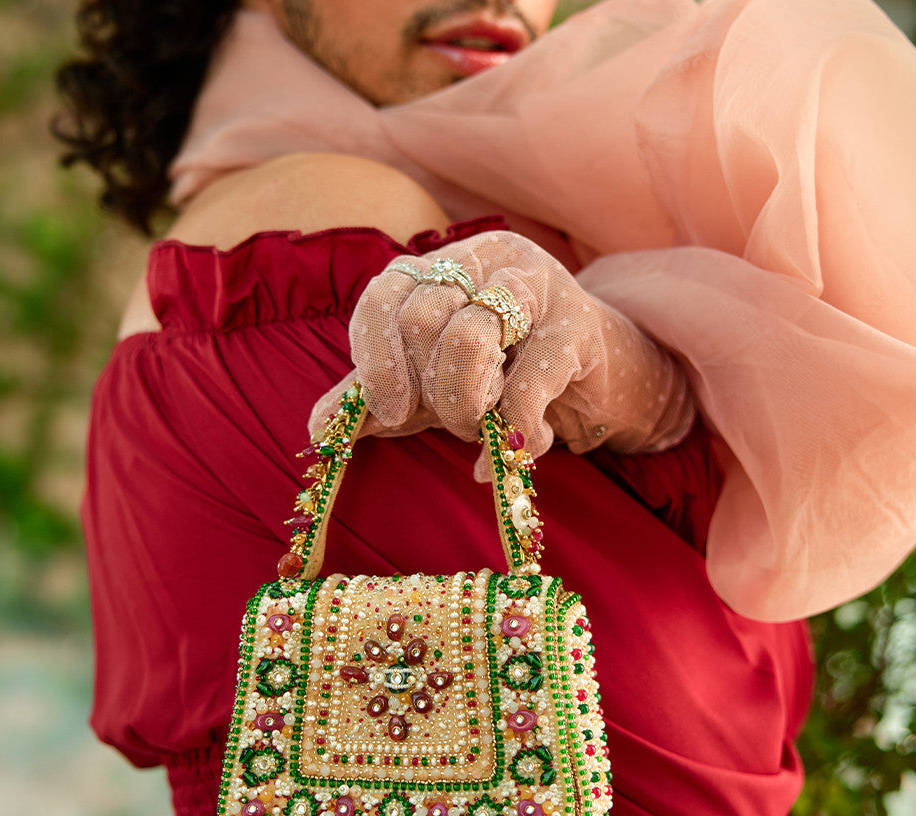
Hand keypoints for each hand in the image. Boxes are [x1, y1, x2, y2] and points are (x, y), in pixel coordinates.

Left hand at [310, 231, 693, 473]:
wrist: (598, 375)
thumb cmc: (504, 371)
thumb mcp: (432, 382)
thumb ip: (376, 397)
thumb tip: (317, 431)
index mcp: (442, 264)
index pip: (384, 295)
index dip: (377, 359)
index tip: (390, 414)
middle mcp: (486, 258)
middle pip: (423, 318)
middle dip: (430, 390)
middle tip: (449, 423)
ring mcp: (537, 286)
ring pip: (470, 336)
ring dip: (464, 403)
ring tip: (476, 429)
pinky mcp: (579, 327)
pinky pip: (529, 380)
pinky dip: (510, 431)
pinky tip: (506, 456)